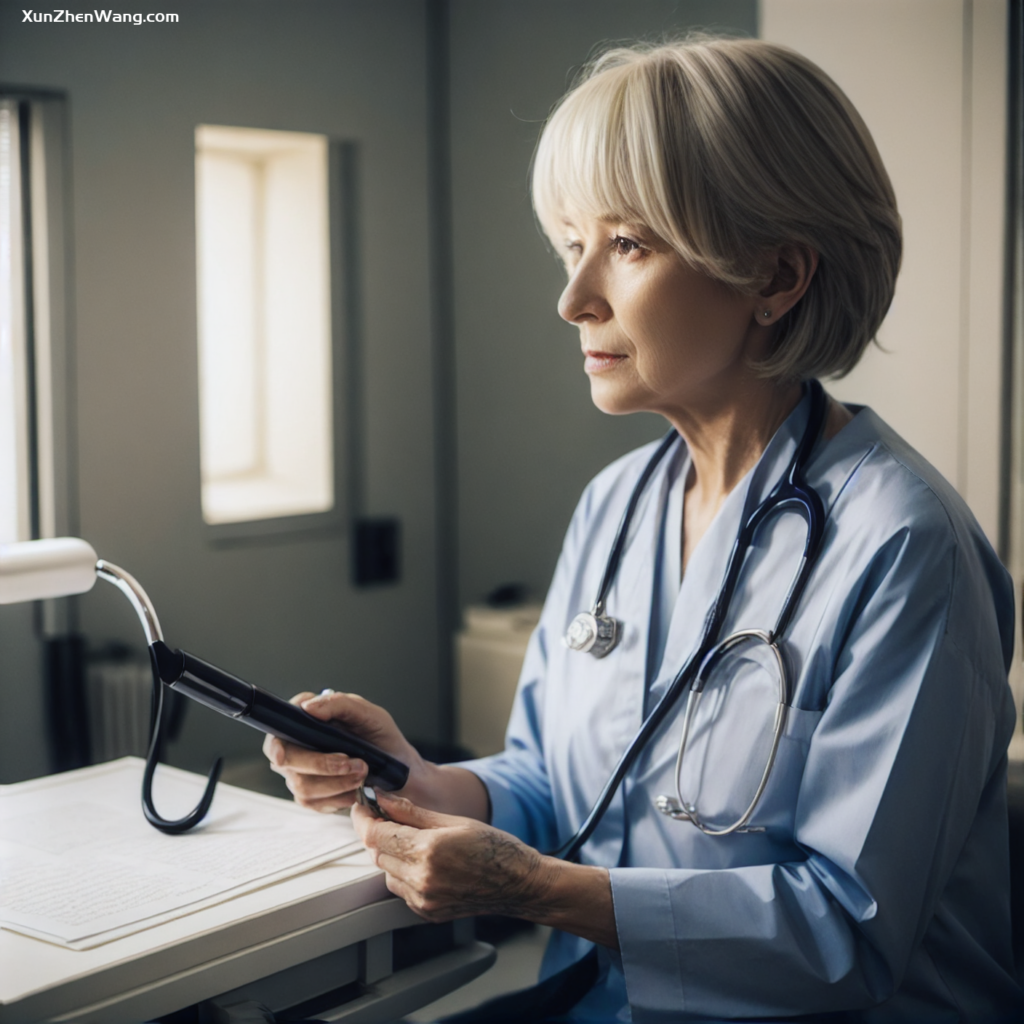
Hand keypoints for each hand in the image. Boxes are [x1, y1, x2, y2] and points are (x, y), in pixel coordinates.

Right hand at [262, 691, 425, 812]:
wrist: (400, 771)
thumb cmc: (382, 738)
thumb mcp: (369, 714)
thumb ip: (339, 704)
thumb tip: (307, 707)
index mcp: (307, 718)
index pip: (280, 727)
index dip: (276, 743)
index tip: (282, 755)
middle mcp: (298, 744)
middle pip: (287, 760)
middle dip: (323, 765)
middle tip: (357, 764)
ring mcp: (301, 772)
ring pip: (301, 785)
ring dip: (337, 783)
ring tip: (363, 774)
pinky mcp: (311, 795)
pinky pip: (313, 803)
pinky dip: (339, 797)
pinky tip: (355, 788)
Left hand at [351, 793, 555, 920]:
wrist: (518, 883)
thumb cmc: (494, 848)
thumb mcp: (453, 820)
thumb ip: (411, 812)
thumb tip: (383, 799)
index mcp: (428, 851)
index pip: (376, 835)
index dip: (363, 818)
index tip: (361, 806)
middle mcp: (421, 880)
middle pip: (377, 853)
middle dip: (378, 833)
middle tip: (385, 815)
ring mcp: (423, 900)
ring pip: (386, 872)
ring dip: (390, 853)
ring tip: (411, 839)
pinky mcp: (426, 912)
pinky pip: (400, 888)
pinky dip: (402, 872)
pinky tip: (423, 861)